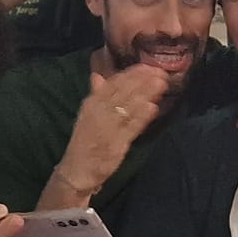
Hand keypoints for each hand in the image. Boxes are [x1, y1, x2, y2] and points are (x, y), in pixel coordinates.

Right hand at [55, 65, 169, 194]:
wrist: (76, 170)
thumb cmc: (87, 140)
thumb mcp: (89, 115)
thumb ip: (97, 95)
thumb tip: (98, 75)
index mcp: (92, 103)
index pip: (113, 83)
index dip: (131, 73)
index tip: (148, 66)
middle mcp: (98, 112)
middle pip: (123, 92)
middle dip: (142, 80)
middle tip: (160, 71)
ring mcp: (107, 127)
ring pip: (128, 106)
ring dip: (145, 94)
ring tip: (161, 84)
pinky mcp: (115, 144)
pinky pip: (130, 127)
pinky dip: (141, 117)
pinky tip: (153, 108)